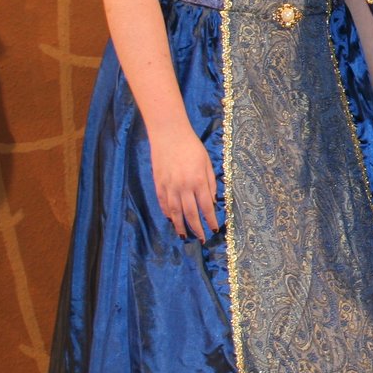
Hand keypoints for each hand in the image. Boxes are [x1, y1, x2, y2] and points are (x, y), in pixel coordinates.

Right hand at [149, 123, 218, 239]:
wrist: (169, 134)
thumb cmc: (191, 147)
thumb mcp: (206, 163)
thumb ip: (210, 183)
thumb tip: (211, 202)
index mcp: (198, 181)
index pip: (206, 207)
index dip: (211, 220)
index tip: (214, 229)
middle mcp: (184, 187)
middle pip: (191, 214)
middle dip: (197, 228)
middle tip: (201, 239)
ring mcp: (169, 187)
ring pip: (175, 212)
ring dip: (180, 226)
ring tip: (184, 235)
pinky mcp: (158, 184)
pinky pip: (163, 203)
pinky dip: (167, 213)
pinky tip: (172, 219)